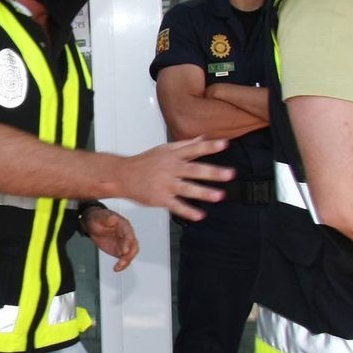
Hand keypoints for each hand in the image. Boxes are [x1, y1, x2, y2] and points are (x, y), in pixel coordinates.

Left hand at [82, 207, 137, 270]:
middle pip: (133, 246)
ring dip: (126, 262)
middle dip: (129, 255)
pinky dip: (122, 265)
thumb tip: (113, 218)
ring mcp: (123, 243)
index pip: (129, 235)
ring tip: (119, 267)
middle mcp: (126, 235)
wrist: (91, 223)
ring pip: (130, 254)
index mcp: (124, 225)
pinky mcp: (119, 250)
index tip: (124, 250)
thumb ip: (108, 218)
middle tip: (122, 261)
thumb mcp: (101, 216)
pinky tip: (117, 268)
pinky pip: (124, 259)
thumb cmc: (98, 218)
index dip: (128, 243)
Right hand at [118, 137, 233, 220]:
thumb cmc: (144, 162)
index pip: (194, 149)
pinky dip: (188, 211)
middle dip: (212, 172)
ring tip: (219, 196)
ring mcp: (165, 184)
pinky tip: (199, 215)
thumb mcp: (164, 149)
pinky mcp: (160, 198)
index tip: (224, 144)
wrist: (122, 175)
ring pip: (187, 189)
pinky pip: (176, 206)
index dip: (209, 146)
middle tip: (230, 174)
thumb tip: (204, 137)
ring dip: (204, 193)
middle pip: (193, 170)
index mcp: (172, 156)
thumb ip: (186, 145)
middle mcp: (170, 169)